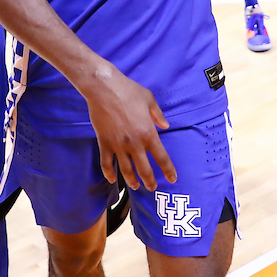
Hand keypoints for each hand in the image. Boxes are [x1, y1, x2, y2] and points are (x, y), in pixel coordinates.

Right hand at [82, 64, 176, 191]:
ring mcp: (118, 145)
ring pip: (126, 170)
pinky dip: (109, 173)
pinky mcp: (104, 143)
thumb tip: (165, 125)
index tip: (172, 179)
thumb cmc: (128, 91)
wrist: (104, 88)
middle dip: (150, 181)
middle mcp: (134, 143)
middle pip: (145, 169)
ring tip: (135, 186)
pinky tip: (112, 179)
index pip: (161, 158)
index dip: (168, 170)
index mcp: (148, 133)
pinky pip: (106, 163)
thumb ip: (158, 115)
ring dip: (132, 181)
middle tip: (153, 188)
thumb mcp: (149, 99)